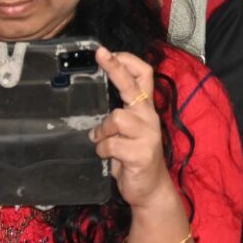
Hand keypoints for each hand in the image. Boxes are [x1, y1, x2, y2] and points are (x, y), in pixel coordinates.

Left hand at [89, 48, 174, 208]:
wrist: (150, 190)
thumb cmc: (133, 157)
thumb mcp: (126, 131)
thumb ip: (116, 114)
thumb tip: (92, 97)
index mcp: (144, 109)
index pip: (143, 76)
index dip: (126, 62)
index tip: (107, 51)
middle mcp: (149, 118)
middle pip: (133, 86)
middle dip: (115, 68)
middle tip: (100, 53)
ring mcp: (148, 135)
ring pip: (116, 118)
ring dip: (103, 132)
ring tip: (104, 142)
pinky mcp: (142, 153)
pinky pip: (112, 143)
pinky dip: (103, 149)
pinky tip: (108, 157)